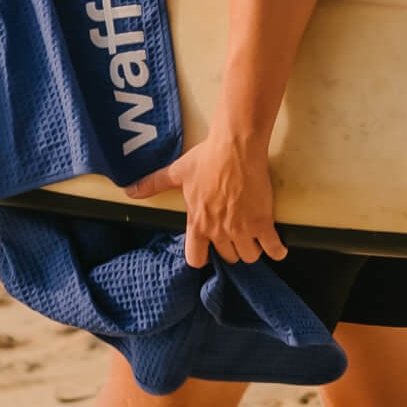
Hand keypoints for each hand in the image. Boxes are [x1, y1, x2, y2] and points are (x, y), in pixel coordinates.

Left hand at [124, 128, 288, 268]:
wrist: (236, 146)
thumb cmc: (207, 158)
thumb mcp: (177, 172)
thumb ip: (153, 184)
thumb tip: (129, 190)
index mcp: (197, 222)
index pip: (196, 259)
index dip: (204, 255)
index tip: (211, 248)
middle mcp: (218, 231)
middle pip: (228, 257)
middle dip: (232, 248)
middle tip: (236, 234)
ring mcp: (241, 229)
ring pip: (249, 256)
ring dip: (252, 249)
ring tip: (254, 237)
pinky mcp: (262, 223)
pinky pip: (273, 249)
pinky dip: (277, 250)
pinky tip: (277, 247)